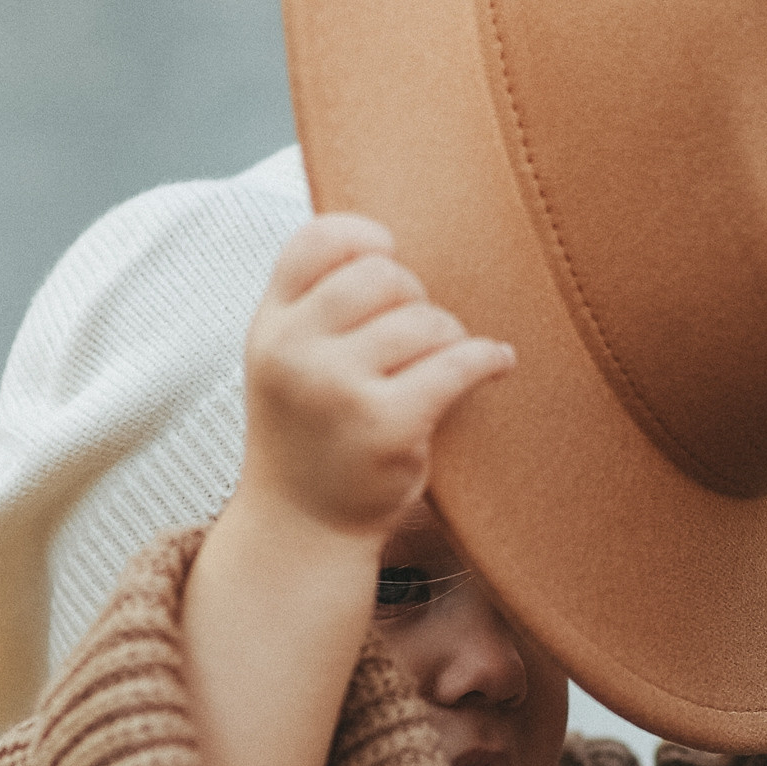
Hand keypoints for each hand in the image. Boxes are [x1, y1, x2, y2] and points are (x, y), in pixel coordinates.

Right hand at [239, 213, 513, 549]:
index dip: (363, 236)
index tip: (390, 253)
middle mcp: (294, 351)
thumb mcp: (287, 364)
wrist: (301, 529)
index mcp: (269, 327)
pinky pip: (457, 363)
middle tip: (420, 332)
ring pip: (424, 320)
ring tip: (445, 361)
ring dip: (448, 336)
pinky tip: (497, 363)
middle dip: (413, 295)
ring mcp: (337, 389)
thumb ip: (316, 308)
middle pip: (380, 274)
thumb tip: (387, 246)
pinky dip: (487, 358)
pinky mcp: (385, 426)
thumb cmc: (309, 439)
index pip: (315, 241)